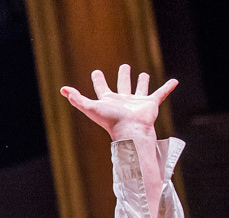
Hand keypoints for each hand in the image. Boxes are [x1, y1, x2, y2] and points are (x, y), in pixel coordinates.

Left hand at [59, 64, 176, 140]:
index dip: (98, 80)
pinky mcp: (151, 104)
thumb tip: (62, 90)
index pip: (102, 88)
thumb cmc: (110, 121)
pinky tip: (174, 81)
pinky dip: (167, 87)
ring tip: (144, 74)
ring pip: (140, 89)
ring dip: (142, 82)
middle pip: (122, 86)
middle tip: (124, 66)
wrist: (130, 131)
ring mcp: (137, 102)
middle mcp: (123, 101)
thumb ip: (77, 99)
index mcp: (109, 101)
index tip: (96, 72)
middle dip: (123, 76)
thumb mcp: (90, 108)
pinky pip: (160, 93)